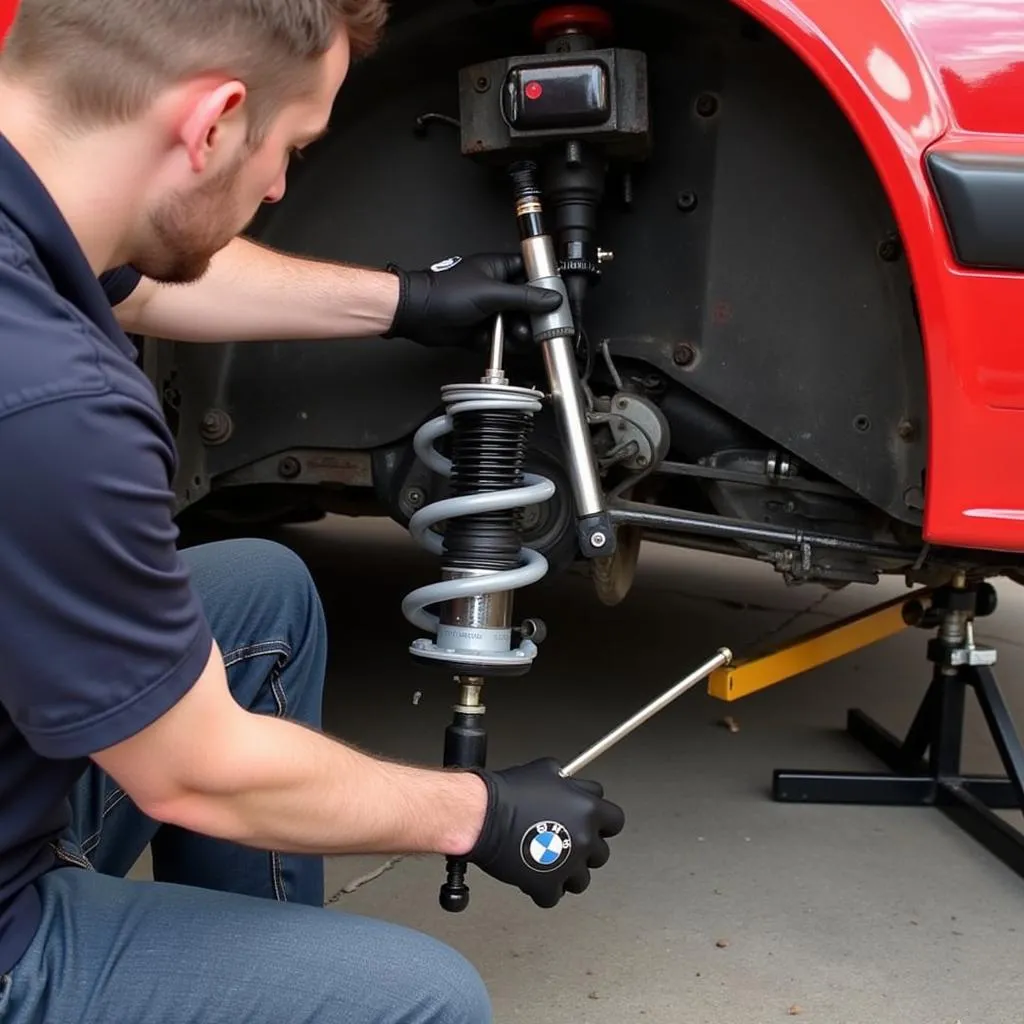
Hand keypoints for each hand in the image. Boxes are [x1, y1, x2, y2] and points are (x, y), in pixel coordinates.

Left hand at [383, 253, 561, 349]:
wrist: (418, 315)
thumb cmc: (445, 293)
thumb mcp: (491, 294)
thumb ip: (524, 297)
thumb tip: (551, 298)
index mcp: (499, 269)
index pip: (530, 273)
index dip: (543, 286)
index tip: (554, 299)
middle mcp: (496, 288)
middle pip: (527, 303)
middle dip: (532, 316)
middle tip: (536, 325)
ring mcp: (489, 309)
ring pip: (515, 323)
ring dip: (519, 332)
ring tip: (517, 335)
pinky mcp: (482, 328)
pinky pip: (501, 337)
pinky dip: (503, 342)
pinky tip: (502, 342)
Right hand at [466, 757, 624, 907]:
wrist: (481, 815)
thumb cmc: (507, 794)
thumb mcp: (545, 771)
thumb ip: (568, 783)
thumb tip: (569, 784)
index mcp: (587, 808)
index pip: (615, 821)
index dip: (601, 824)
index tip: (593, 826)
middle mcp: (583, 837)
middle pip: (601, 854)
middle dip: (583, 851)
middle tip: (565, 844)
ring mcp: (568, 864)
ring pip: (581, 880)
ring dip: (566, 873)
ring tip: (548, 862)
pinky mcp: (547, 886)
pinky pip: (553, 896)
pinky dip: (543, 890)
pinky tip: (532, 875)